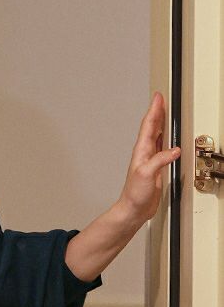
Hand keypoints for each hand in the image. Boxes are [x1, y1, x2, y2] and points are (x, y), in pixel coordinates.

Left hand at [118, 91, 180, 222]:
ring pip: (156, 136)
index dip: (154, 110)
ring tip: (164, 112)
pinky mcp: (156, 168)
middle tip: (161, 99)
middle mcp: (145, 153)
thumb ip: (160, 160)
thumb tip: (174, 150)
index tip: (158, 97)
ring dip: (160, 123)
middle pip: (152, 127)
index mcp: (141, 151)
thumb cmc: (135, 194)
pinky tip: (169, 139)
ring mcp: (150, 160)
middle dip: (157, 112)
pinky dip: (166, 140)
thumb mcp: (147, 174)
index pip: (149, 125)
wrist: (133, 209)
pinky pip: (161, 148)